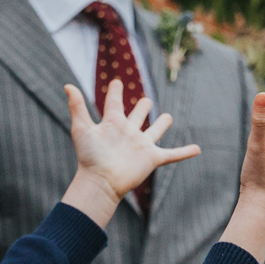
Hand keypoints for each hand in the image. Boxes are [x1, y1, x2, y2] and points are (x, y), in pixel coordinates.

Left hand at [60, 80, 201, 226]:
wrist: (101, 182)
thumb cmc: (89, 157)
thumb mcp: (81, 128)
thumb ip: (77, 107)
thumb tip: (67, 85)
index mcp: (112, 123)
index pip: (114, 102)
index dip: (115, 91)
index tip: (116, 82)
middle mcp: (128, 132)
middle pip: (138, 115)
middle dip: (142, 107)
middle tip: (146, 100)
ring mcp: (141, 146)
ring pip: (155, 131)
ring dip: (161, 125)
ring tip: (167, 117)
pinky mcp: (152, 159)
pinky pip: (172, 154)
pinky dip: (185, 152)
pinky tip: (197, 149)